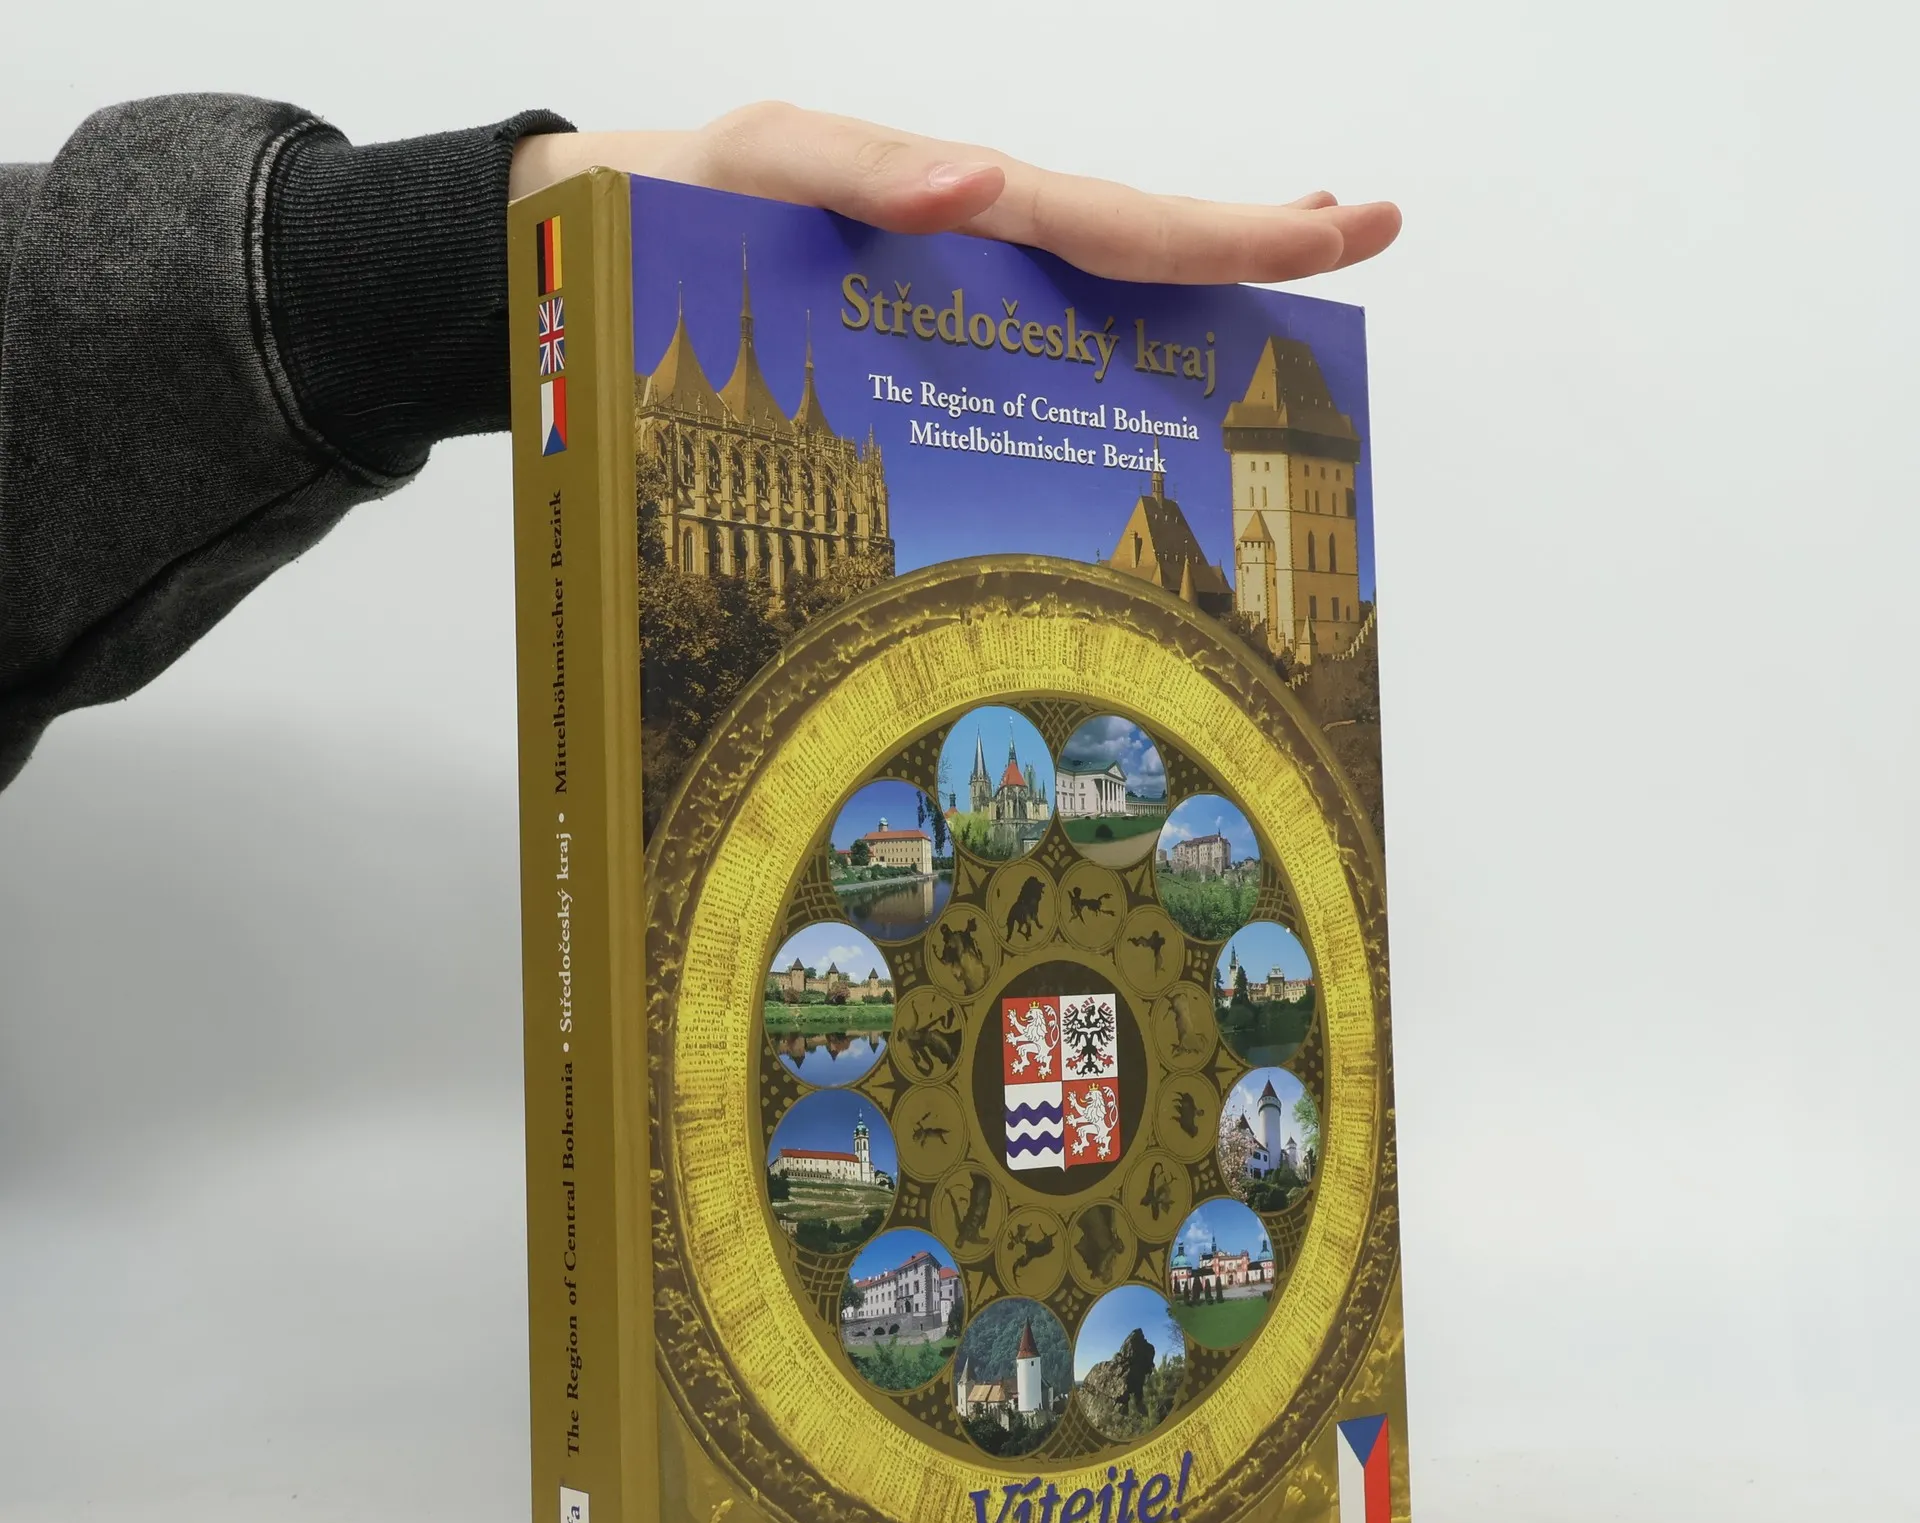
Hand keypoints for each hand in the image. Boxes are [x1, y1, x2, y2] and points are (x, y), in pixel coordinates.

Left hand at [509, 103, 1398, 284]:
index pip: (1116, 224)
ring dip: (1189, 288)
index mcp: (955, 208)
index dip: (1228, 234)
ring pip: (1087, 298)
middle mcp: (966, 249)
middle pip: (1129, 251)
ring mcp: (944, 297)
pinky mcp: (905, 342)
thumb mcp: (762, 161)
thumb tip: (986, 186)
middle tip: (1361, 236)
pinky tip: (1129, 372)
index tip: (1338, 223)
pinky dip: (1091, 349)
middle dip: (1248, 247)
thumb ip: (863, 167)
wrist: (587, 247)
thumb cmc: (674, 198)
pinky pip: (1018, 350)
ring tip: (1284, 278)